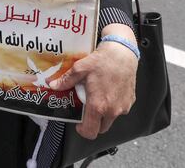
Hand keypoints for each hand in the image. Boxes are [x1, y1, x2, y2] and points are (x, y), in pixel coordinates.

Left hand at [49, 24, 137, 138]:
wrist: (122, 53)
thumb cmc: (103, 61)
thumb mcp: (80, 69)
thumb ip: (66, 81)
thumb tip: (54, 85)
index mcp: (98, 105)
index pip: (90, 131)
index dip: (83, 130)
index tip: (79, 124)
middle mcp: (112, 110)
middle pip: (101, 128)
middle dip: (93, 123)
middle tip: (88, 110)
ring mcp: (123, 106)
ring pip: (111, 119)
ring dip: (104, 114)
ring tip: (98, 98)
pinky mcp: (130, 101)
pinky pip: (120, 109)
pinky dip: (114, 105)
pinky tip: (109, 92)